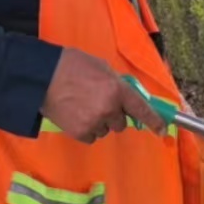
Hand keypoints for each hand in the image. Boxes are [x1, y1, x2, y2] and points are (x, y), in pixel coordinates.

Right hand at [42, 47, 164, 142]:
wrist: (41, 77)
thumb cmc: (71, 66)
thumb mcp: (101, 68)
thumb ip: (117, 84)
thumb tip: (126, 98)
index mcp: (117, 90)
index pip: (142, 109)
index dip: (154, 121)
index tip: (162, 130)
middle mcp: (109, 109)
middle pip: (121, 123)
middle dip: (113, 115)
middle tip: (97, 102)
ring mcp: (94, 122)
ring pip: (106, 130)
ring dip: (99, 121)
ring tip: (81, 105)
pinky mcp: (80, 133)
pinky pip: (91, 137)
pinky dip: (86, 129)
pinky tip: (75, 114)